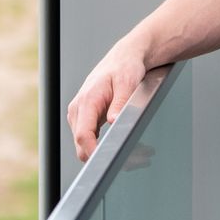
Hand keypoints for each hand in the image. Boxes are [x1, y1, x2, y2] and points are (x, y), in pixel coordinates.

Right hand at [65, 42, 147, 162]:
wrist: (124, 58)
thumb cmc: (125, 66)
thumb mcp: (127, 82)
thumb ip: (120, 103)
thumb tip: (113, 121)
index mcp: (86, 100)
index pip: (83, 134)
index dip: (93, 152)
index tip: (108, 161)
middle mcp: (78, 110)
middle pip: (82, 145)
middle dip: (105, 156)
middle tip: (138, 158)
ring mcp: (81, 116)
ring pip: (86, 146)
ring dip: (108, 153)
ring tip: (141, 154)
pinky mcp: (87, 119)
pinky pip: (92, 140)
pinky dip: (107, 146)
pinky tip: (131, 147)